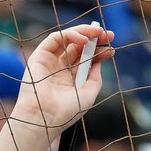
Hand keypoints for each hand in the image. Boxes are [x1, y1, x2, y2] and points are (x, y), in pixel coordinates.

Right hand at [9, 24, 114, 144]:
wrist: (45, 117)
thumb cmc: (65, 112)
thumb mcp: (88, 94)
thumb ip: (95, 77)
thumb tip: (99, 61)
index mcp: (70, 79)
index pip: (86, 59)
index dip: (99, 52)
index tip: (111, 50)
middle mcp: (59, 69)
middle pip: (78, 47)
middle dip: (95, 38)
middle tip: (108, 35)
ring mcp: (49, 62)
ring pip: (67, 39)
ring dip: (84, 32)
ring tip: (98, 33)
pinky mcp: (40, 56)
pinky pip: (56, 38)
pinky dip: (71, 35)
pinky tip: (84, 40)